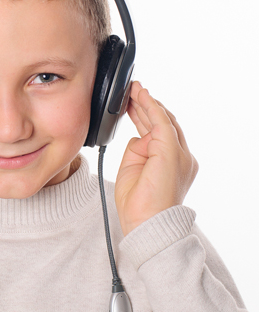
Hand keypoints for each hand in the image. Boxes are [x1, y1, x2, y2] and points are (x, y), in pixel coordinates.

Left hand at [115, 81, 198, 235]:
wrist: (145, 223)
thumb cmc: (138, 204)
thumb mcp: (132, 169)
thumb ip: (137, 150)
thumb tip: (138, 137)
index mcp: (171, 162)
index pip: (158, 133)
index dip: (144, 116)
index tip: (131, 104)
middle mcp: (180, 156)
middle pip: (162, 123)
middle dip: (145, 106)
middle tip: (131, 92)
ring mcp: (179, 153)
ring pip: (163, 119)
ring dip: (147, 102)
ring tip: (134, 89)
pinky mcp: (171, 151)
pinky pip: (161, 122)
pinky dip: (150, 106)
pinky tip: (141, 95)